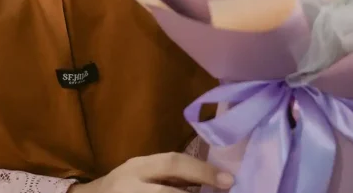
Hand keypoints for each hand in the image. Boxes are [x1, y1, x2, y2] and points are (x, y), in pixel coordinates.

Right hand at [70, 152, 233, 192]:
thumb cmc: (123, 186)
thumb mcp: (142, 173)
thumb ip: (170, 175)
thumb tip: (213, 178)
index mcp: (138, 168)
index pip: (172, 163)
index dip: (202, 170)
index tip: (229, 180)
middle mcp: (131, 187)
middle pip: (167, 192)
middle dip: (197, 192)